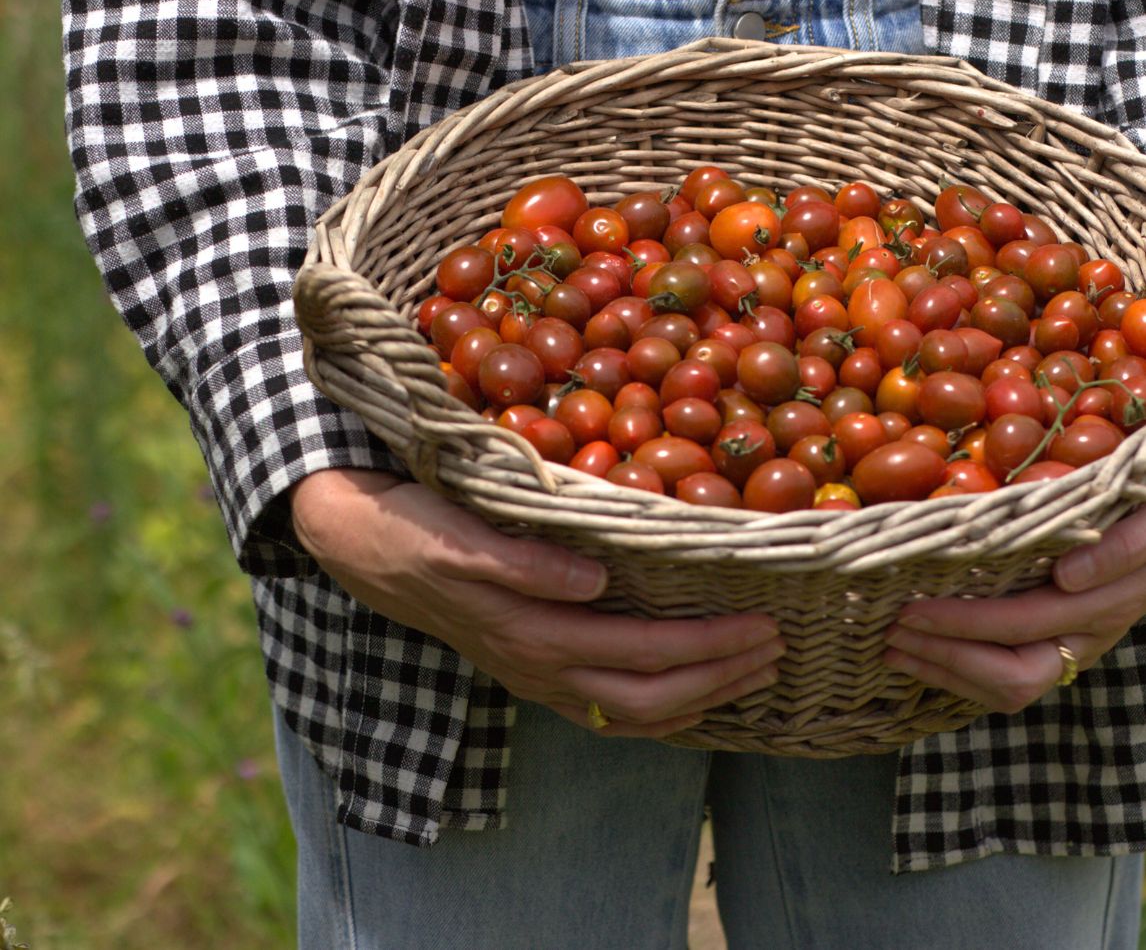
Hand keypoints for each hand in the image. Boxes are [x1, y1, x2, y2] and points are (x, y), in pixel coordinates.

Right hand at [290, 468, 784, 736]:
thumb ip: (527, 564)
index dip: (708, 646)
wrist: (365, 547)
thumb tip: (596, 581)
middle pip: (650, 698)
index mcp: (533, 633)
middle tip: (779, 649)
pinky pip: (608, 708)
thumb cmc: (420, 529)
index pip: (642, 653)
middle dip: (721, 678)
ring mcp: (535, 677)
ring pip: (632, 713)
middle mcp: (540, 667)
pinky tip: (688, 691)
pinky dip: (660, 708)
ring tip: (753, 674)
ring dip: (700, 698)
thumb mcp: (465, 536)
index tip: (764, 624)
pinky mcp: (531, 668)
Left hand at [883, 507, 1145, 712]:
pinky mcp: (1055, 646)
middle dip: (946, 659)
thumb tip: (1067, 578)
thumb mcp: (1144, 524)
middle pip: (1014, 677)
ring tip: (892, 652)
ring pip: (1010, 689)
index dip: (964, 625)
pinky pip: (1006, 679)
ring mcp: (1073, 647)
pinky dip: (958, 674)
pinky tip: (921, 659)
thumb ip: (1120, 549)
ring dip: (945, 673)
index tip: (913, 611)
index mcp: (1106, 604)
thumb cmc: (1145, 511)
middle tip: (891, 634)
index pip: (1022, 626)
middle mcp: (1089, 636)